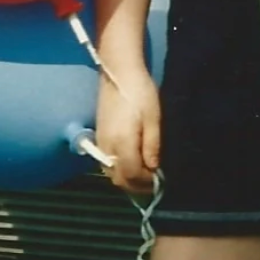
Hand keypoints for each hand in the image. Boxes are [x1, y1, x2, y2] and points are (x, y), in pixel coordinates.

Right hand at [95, 62, 161, 194]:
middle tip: (154, 182)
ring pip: (111, 173)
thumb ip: (152, 146)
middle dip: (137, 185)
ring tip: (145, 174)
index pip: (132, 175)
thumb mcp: (153, 118)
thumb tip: (153, 168)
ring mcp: (100, 142)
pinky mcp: (99, 136)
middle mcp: (107, 147)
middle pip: (119, 179)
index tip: (161, 180)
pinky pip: (106, 163)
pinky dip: (119, 169)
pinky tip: (132, 162)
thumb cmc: (140, 93)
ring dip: (127, 178)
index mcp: (122, 143)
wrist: (119, 73)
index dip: (147, 182)